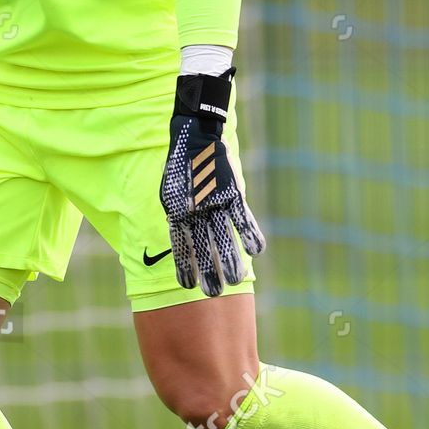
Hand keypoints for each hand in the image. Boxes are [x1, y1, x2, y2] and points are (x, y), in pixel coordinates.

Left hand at [159, 67, 265, 296]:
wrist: (195, 134)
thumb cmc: (180, 167)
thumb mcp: (170, 192)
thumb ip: (177, 215)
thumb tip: (183, 240)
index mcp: (177, 211)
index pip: (180, 247)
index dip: (184, 267)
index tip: (188, 286)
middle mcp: (195, 211)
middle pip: (203, 248)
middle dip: (209, 273)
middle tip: (214, 294)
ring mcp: (215, 203)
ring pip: (225, 238)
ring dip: (231, 261)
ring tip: (237, 281)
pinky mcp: (232, 193)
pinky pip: (243, 218)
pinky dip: (251, 234)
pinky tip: (257, 251)